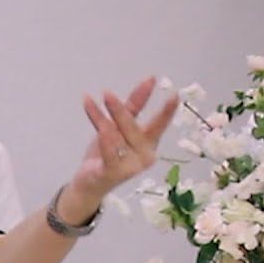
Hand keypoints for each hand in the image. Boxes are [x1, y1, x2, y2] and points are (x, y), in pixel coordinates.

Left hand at [71, 77, 176, 205]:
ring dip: (103, 118)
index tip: (175, 96)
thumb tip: (150, 80)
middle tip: (107, 94)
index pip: (158, 125)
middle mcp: (144, 157)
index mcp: (149, 145)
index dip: (166, 112)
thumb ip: (135, 104)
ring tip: (94, 101)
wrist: (89, 182)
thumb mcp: (120, 125)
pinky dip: (104, 140)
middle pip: (133, 128)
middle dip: (119, 110)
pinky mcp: (112, 173)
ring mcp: (129, 167)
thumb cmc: (107, 152)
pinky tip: (99, 129)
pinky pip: (109, 153)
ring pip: (117, 137)